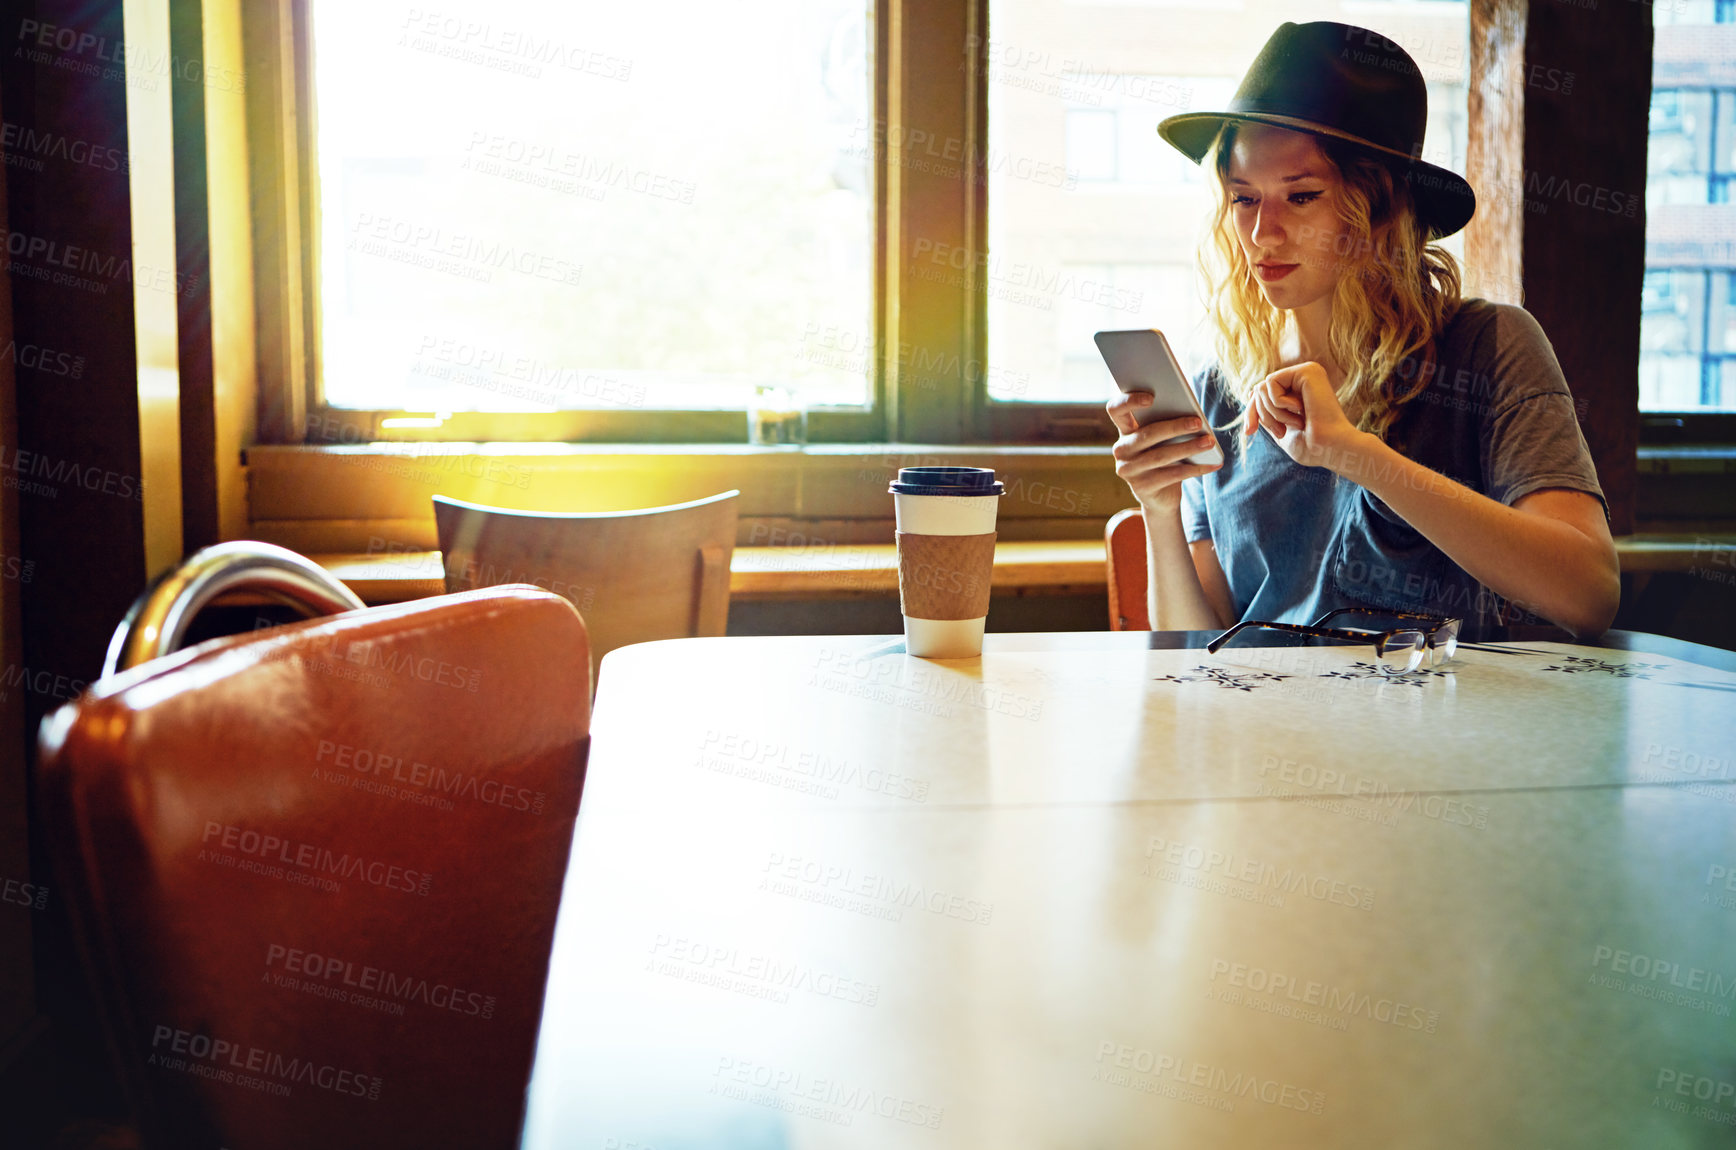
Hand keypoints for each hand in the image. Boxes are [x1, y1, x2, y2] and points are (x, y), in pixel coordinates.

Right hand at [1107, 392, 1222, 511]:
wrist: (1160, 496)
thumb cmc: (1164, 456)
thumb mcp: (1162, 439)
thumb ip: (1166, 423)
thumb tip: (1191, 414)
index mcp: (1125, 431)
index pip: (1116, 410)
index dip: (1129, 401)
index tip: (1151, 397)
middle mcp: (1121, 450)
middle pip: (1146, 434)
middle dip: (1174, 427)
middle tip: (1197, 422)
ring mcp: (1129, 471)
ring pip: (1160, 456)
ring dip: (1189, 447)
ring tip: (1209, 442)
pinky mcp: (1142, 488)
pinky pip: (1172, 475)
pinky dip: (1196, 469)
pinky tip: (1212, 464)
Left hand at [1244, 362, 1367, 470]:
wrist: (1331, 449)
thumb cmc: (1312, 447)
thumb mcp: (1281, 429)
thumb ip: (1268, 412)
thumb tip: (1251, 394)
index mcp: (1300, 392)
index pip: (1263, 395)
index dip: (1251, 412)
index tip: (1249, 431)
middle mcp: (1304, 379)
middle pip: (1259, 390)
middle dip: (1260, 414)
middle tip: (1280, 433)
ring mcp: (1306, 372)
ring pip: (1262, 387)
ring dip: (1272, 413)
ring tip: (1295, 424)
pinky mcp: (1307, 370)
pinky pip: (1271, 383)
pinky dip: (1278, 403)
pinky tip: (1300, 410)